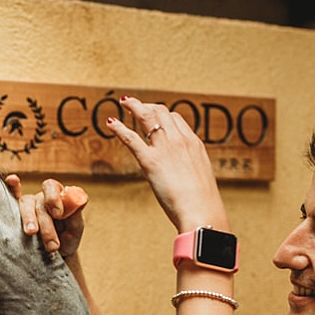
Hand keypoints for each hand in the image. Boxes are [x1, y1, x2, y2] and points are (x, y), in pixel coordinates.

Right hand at [7, 175, 88, 260]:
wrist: (56, 255)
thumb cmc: (66, 240)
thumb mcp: (75, 229)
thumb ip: (76, 215)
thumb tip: (79, 200)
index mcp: (57, 196)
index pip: (52, 187)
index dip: (53, 198)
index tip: (58, 214)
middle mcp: (41, 198)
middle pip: (39, 202)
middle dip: (45, 222)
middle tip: (51, 243)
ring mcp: (29, 205)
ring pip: (25, 205)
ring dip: (28, 219)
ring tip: (31, 233)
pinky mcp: (17, 214)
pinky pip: (12, 197)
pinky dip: (11, 188)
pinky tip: (12, 180)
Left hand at [104, 97, 227, 233]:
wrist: (202, 212)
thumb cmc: (203, 204)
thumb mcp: (200, 180)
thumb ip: (190, 171)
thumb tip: (186, 180)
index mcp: (194, 144)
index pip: (176, 119)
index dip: (162, 115)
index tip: (153, 116)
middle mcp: (180, 140)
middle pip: (161, 112)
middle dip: (147, 106)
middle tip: (135, 106)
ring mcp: (165, 148)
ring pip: (147, 117)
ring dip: (134, 107)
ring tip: (124, 103)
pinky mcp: (150, 161)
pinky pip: (131, 138)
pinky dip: (120, 128)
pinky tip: (111, 124)